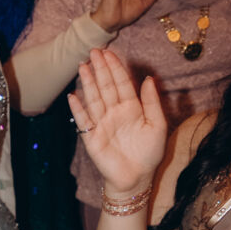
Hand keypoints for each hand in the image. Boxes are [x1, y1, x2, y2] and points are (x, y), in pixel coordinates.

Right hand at [68, 46, 167, 195]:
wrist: (137, 178)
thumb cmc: (149, 153)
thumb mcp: (157, 125)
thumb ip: (152, 102)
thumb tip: (148, 79)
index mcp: (131, 108)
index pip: (122, 83)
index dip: (115, 68)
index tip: (109, 53)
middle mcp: (115, 112)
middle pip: (106, 87)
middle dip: (100, 69)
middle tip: (94, 51)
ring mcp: (102, 123)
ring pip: (94, 98)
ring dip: (88, 83)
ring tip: (82, 66)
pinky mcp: (91, 137)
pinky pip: (83, 120)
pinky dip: (77, 109)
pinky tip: (73, 96)